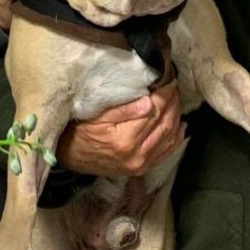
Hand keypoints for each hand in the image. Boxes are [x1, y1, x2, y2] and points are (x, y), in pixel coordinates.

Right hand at [56, 84, 184, 177]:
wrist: (69, 159)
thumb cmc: (79, 133)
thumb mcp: (95, 116)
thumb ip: (123, 110)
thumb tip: (148, 102)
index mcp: (125, 140)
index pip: (154, 111)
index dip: (164, 94)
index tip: (168, 80)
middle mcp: (136, 155)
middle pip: (164, 124)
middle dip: (173, 103)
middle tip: (174, 87)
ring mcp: (140, 164)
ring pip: (169, 138)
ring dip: (176, 118)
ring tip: (177, 101)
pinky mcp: (140, 169)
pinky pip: (165, 153)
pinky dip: (176, 139)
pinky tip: (181, 127)